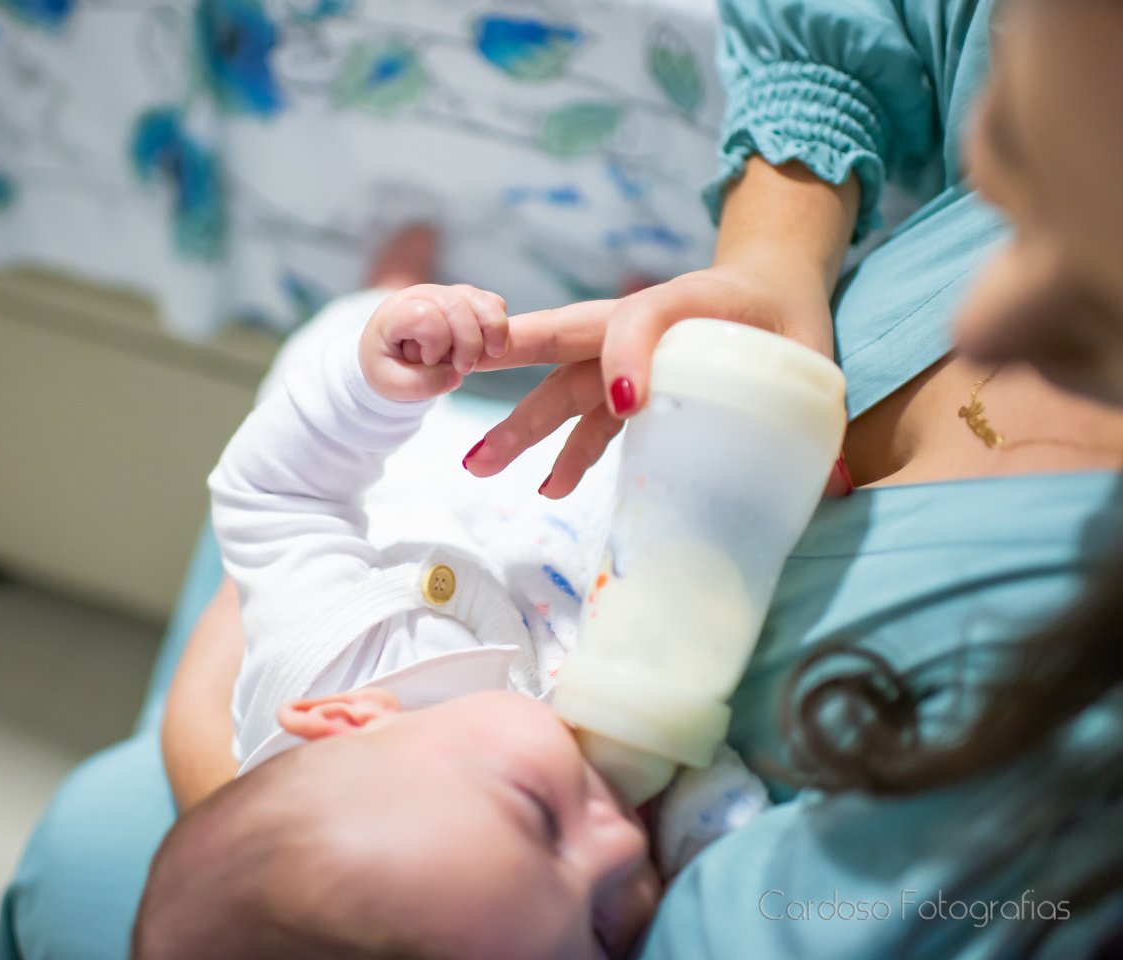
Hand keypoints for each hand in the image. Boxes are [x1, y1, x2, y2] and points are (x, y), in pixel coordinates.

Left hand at [359, 283, 508, 400]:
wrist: (389, 351)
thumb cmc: (387, 364)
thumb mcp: (390, 384)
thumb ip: (420, 384)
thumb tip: (455, 375)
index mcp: (396, 313)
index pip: (426, 316)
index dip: (435, 342)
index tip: (428, 360)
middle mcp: (423, 295)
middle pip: (457, 307)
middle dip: (469, 343)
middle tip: (464, 369)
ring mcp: (447, 294)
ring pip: (481, 300)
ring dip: (493, 331)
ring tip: (493, 355)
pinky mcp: (467, 300)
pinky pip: (494, 301)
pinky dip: (499, 324)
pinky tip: (492, 345)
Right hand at [464, 159, 858, 496]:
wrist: (776, 294)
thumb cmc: (787, 316)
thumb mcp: (806, 346)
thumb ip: (811, 400)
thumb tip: (840, 488)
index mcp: (683, 301)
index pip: (638, 318)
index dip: (627, 357)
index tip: (629, 406)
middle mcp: (640, 327)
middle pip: (563, 346)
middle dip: (510, 368)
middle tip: (456, 380)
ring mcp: (628, 361)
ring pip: (563, 391)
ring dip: (523, 429)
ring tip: (482, 466)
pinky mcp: (633, 389)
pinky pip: (590, 423)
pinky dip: (568, 454)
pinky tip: (550, 487)